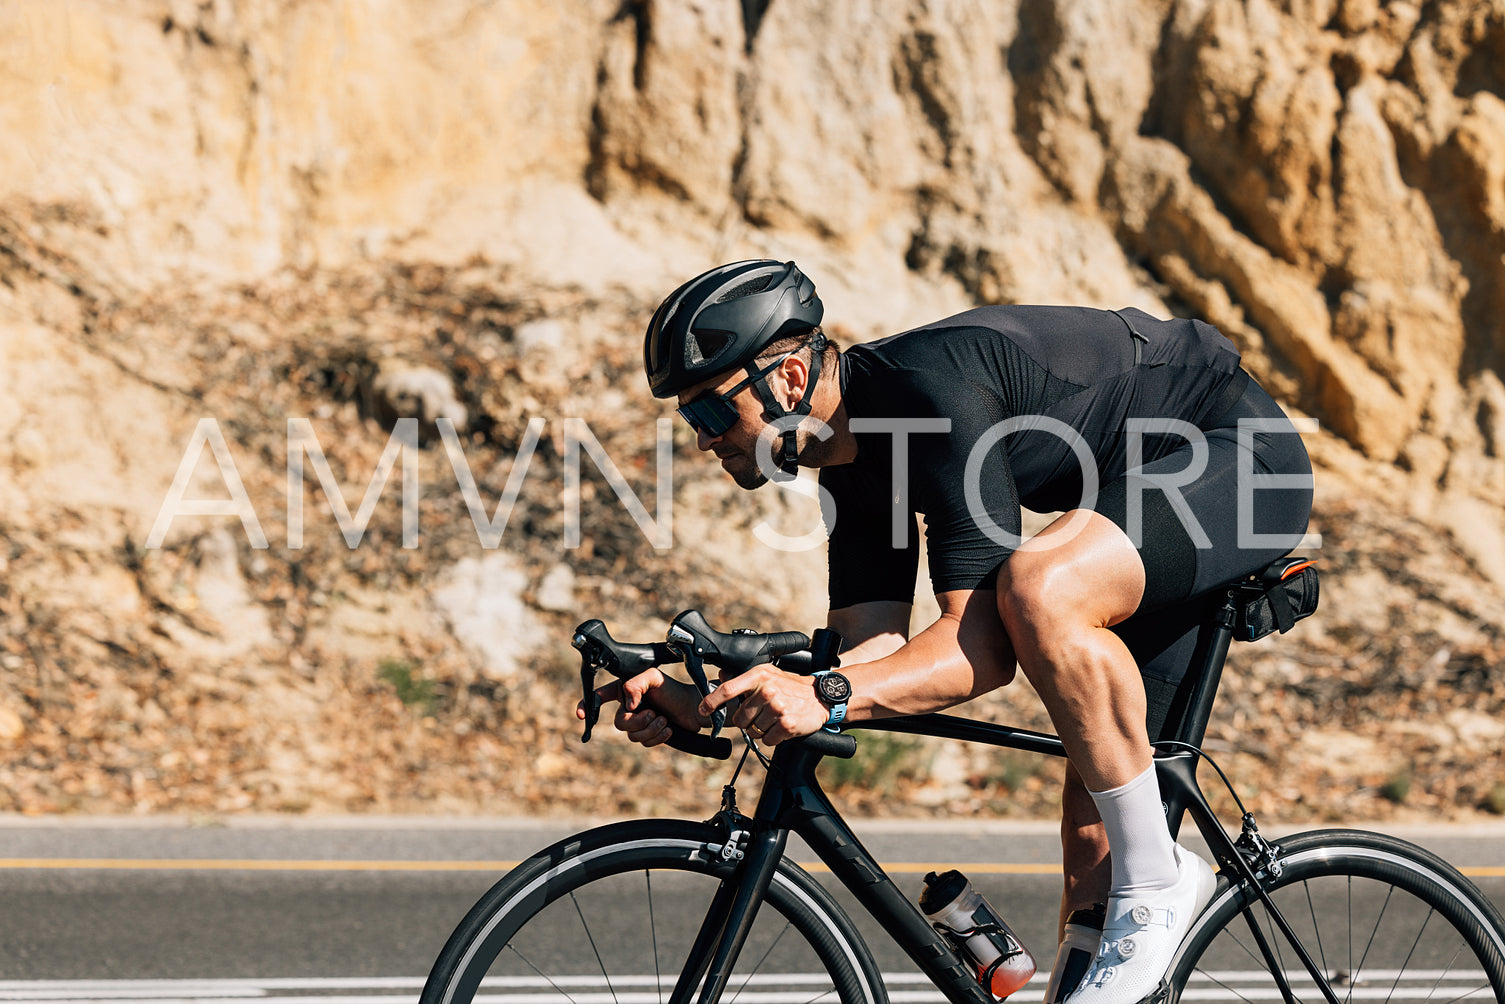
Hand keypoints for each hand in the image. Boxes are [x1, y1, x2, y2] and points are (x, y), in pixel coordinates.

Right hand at [575, 670, 705, 748]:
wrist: (692, 708)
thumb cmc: (673, 690)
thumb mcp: (653, 678)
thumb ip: (635, 685)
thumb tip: (627, 706)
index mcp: (624, 690)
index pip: (600, 697)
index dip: (586, 706)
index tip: (580, 715)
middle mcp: (628, 707)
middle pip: (619, 723)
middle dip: (638, 721)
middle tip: (654, 713)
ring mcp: (637, 722)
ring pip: (632, 736)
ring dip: (651, 729)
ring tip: (664, 720)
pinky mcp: (647, 735)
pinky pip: (644, 744)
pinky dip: (657, 737)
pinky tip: (668, 729)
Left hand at [701, 665, 828, 744]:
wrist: (820, 697)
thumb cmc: (792, 686)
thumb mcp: (769, 674)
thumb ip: (745, 678)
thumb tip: (722, 676)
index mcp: (759, 676)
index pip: (728, 690)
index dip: (712, 702)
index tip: (704, 710)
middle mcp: (767, 690)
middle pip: (740, 718)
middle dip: (748, 721)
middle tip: (763, 714)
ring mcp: (777, 707)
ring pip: (753, 731)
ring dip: (761, 730)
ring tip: (775, 719)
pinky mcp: (786, 724)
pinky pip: (767, 740)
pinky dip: (772, 737)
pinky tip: (782, 727)